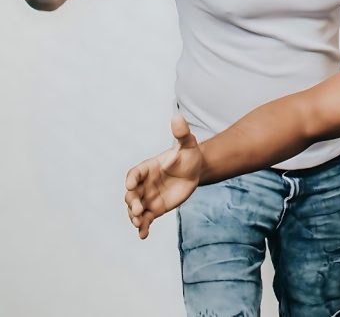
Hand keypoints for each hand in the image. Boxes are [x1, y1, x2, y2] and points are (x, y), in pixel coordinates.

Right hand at [124, 115, 202, 238]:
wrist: (195, 171)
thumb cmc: (189, 155)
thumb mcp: (188, 144)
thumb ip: (181, 133)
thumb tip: (178, 116)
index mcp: (148, 168)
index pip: (134, 174)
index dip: (132, 179)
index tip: (132, 185)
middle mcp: (144, 184)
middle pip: (131, 194)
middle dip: (132, 202)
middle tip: (137, 209)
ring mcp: (148, 197)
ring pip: (135, 209)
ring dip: (135, 217)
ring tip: (139, 224)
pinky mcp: (155, 209)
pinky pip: (146, 220)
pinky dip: (143, 228)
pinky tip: (143, 235)